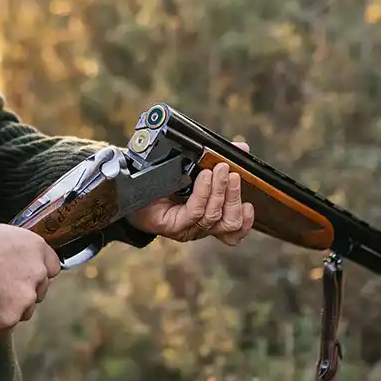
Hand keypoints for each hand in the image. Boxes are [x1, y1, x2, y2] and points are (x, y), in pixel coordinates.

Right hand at [0, 220, 60, 331]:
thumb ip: (4, 245)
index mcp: (34, 246)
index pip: (51, 265)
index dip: (35, 271)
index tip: (22, 274)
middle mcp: (36, 271)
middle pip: (39, 289)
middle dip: (23, 291)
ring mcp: (25, 296)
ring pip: (25, 309)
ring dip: (11, 308)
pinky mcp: (10, 316)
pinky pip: (7, 323)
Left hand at [126, 141, 255, 245]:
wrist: (129, 184)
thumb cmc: (162, 177)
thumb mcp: (194, 166)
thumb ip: (219, 159)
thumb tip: (242, 148)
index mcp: (208, 217)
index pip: (233, 232)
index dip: (246, 222)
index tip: (251, 204)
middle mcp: (199, 227)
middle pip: (228, 224)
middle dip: (233, 196)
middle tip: (231, 173)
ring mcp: (186, 228)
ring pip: (214, 217)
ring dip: (219, 191)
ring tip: (219, 170)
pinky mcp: (172, 225)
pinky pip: (194, 211)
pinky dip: (203, 193)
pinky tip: (205, 177)